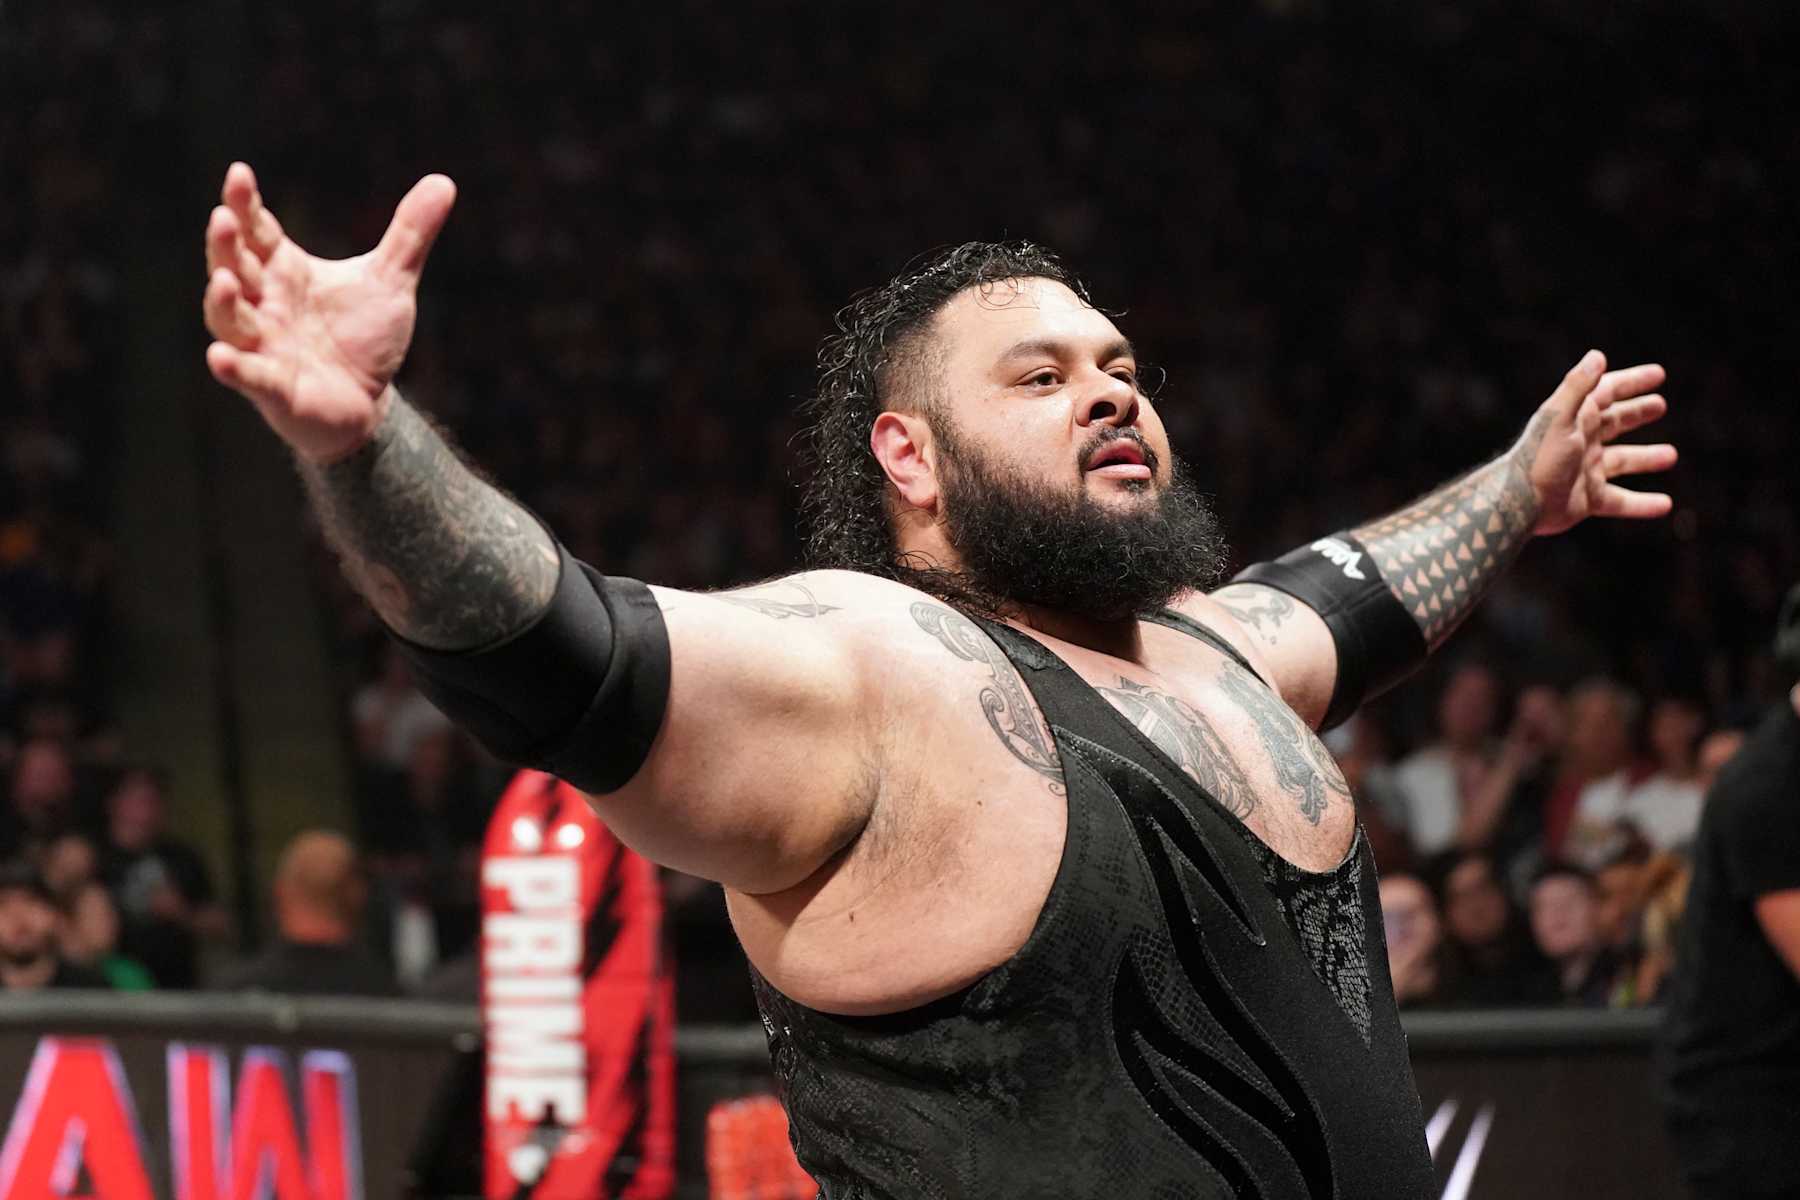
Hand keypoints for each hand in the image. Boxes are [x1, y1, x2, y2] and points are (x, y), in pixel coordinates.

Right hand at [202, 162, 455, 462]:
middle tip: (222, 218)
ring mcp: (263, 345)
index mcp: (284, 271)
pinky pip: (248, 375)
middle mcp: (264, 304)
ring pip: (230, 319)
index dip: (244, 204)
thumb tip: (444, 182)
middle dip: (225, 245)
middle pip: (233, 267)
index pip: (257, 231)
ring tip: (227, 281)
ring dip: (223, 300)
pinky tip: (220, 357)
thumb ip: (409, 234)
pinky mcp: (272, 387)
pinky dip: (234, 368)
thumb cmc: (363, 338)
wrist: (369, 402)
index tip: (238, 174)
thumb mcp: (390, 281)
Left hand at [1517, 350, 1676, 536]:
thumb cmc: (1539, 456)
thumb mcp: (1559, 417)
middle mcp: (1582, 442)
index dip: (1632, 381)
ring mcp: (1586, 471)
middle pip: (1615, 423)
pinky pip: (1621, 501)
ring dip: (1646, 458)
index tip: (1659, 374)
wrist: (1520, 501)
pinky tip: (1665, 505)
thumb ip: (1578, 386)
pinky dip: (1642, 504)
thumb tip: (1597, 356)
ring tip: (1670, 455)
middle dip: (1637, 413)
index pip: (1608, 392)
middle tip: (1661, 404)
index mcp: (1576, 419)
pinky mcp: (1587, 499)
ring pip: (1622, 462)